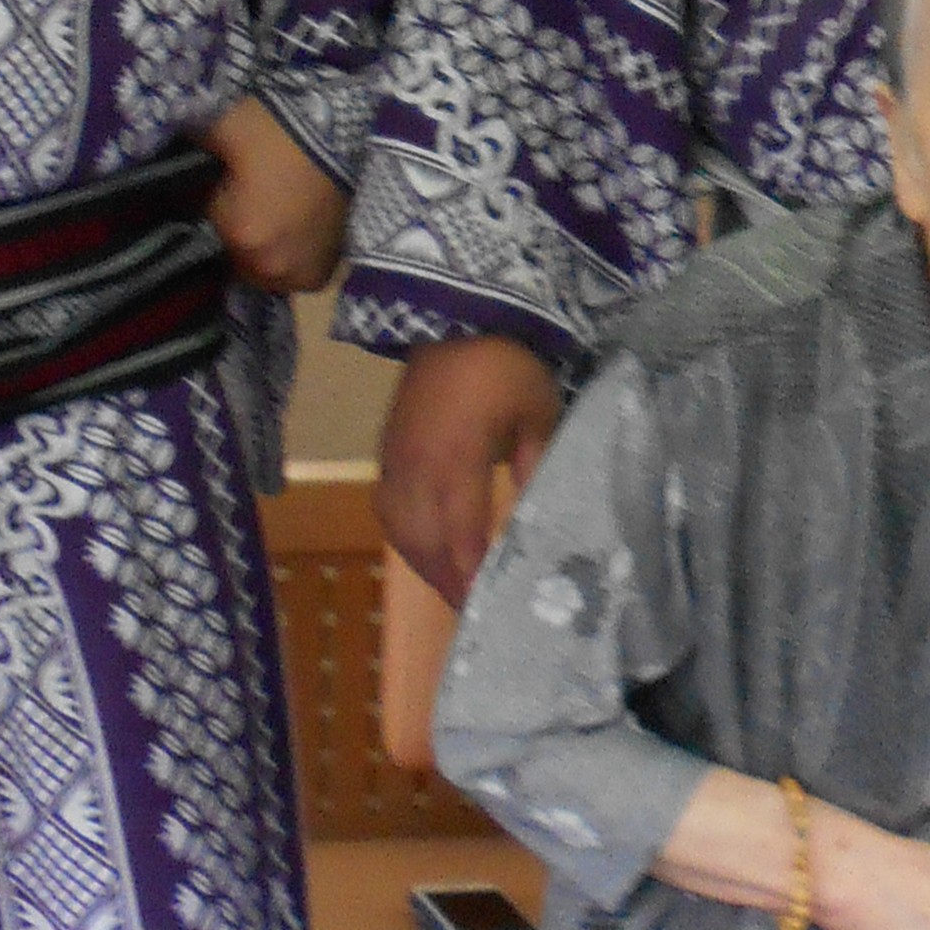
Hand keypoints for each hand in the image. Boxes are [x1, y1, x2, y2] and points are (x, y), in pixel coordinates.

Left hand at [199, 96, 349, 296]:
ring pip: (259, 269)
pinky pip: (290, 274)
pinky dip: (287, 256)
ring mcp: (300, 276)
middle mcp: (268, 267)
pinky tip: (293, 227)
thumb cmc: (284, 129)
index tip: (218, 180)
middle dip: (231, 229)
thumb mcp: (226, 126)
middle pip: (229, 253)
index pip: (199, 226)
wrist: (350, 133)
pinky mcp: (325, 274)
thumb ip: (188, 147)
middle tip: (246, 194)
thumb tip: (162, 157)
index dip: (205, 201)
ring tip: (272, 212)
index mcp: (239, 236)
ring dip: (260, 249)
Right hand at [377, 332, 564, 605]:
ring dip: (426, 564)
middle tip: (475, 612)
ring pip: (401, 532)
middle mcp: (417, 469)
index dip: (472, 577)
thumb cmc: (506, 366)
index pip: (461, 538)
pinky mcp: (388, 453)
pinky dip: (408, 538)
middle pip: (425, 544)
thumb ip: (538, 469)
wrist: (453, 317)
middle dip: (449, 582)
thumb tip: (541, 521)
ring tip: (455, 588)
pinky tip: (430, 550)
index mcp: (456, 461)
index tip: (489, 606)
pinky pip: (389, 511)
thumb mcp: (538, 415)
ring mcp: (396, 462)